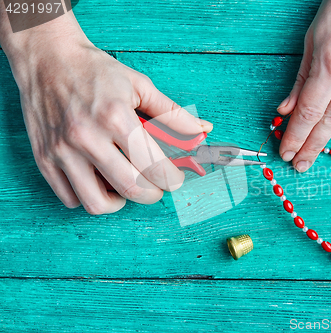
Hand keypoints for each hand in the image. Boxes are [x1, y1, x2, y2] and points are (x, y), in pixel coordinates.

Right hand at [2, 13, 211, 213]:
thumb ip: (173, 113)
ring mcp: (62, 151)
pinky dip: (90, 198)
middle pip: (131, 189)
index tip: (175, 179)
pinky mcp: (44, 159)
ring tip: (127, 188)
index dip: (172, 179)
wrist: (47, 57)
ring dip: (121, 203)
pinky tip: (101, 183)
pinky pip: (70, 198)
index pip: (154, 165)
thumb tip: (202, 131)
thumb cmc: (96, 71)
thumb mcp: (140, 86)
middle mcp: (87, 136)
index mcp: (116, 117)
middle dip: (153, 194)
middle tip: (156, 186)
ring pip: (97, 203)